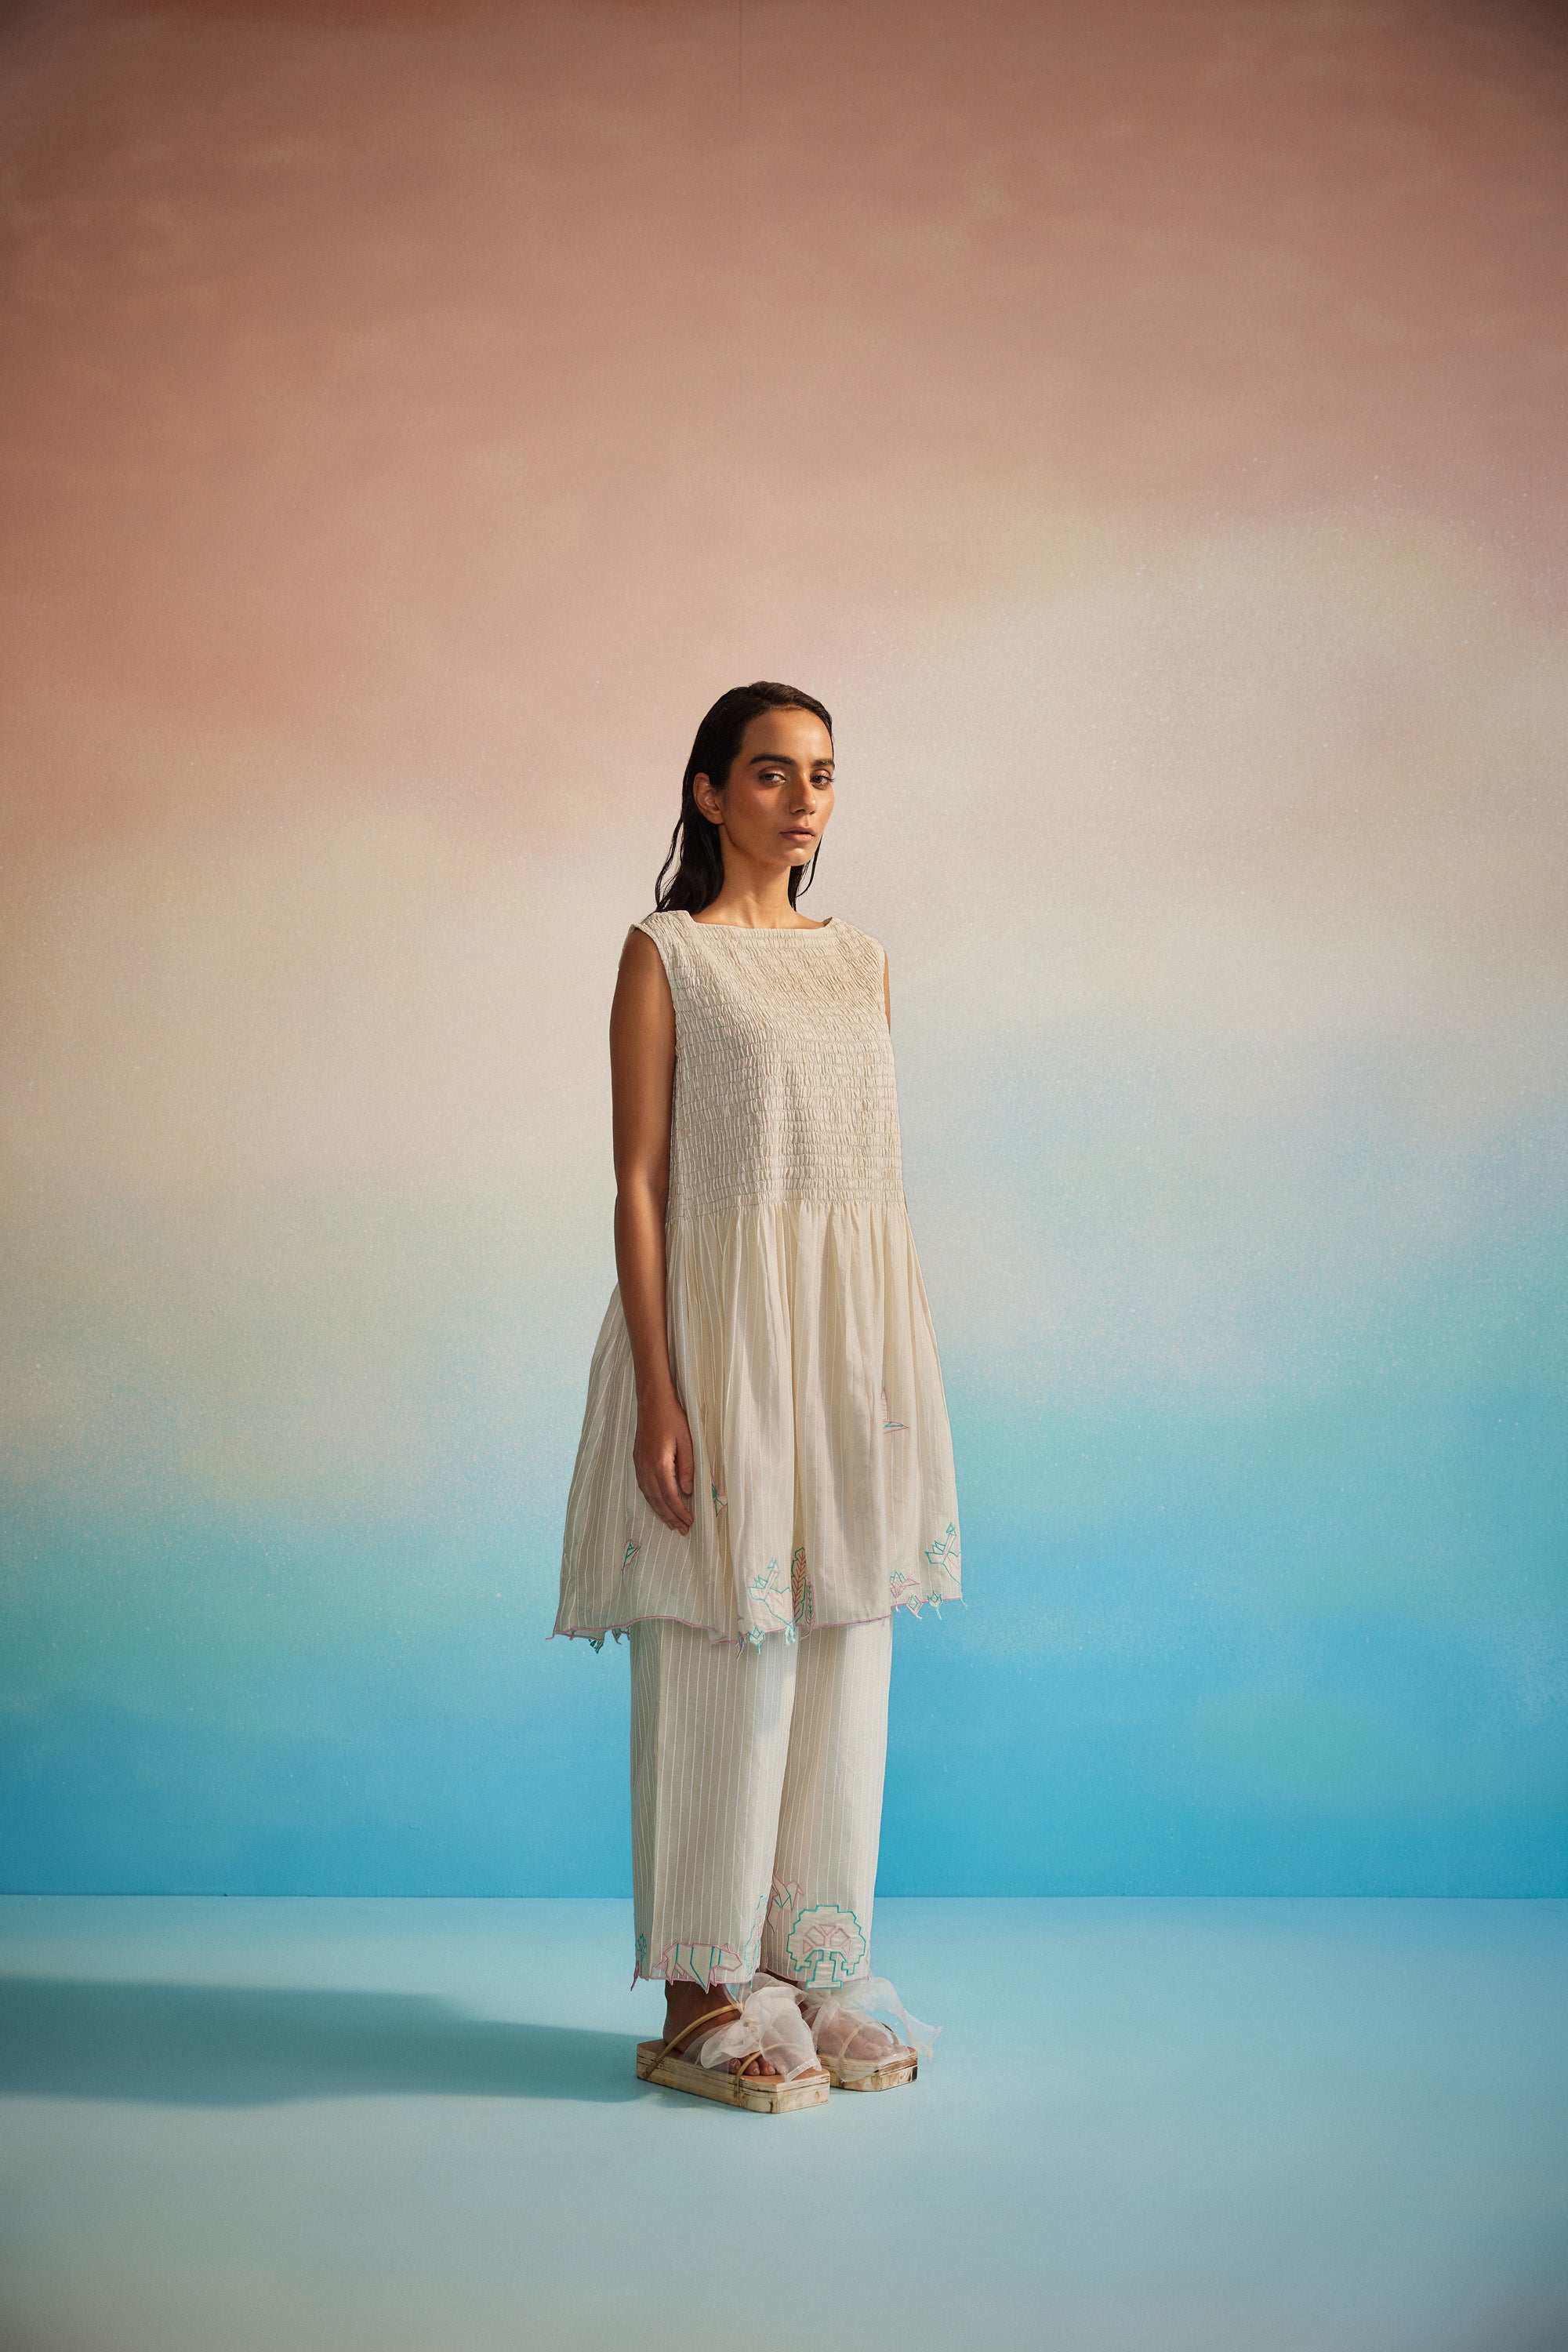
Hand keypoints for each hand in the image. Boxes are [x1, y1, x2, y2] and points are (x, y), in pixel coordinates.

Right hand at [634, 1391, 694, 1534]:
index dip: (680, 1511)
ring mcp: (639, 1464)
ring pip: (648, 1496)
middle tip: (682, 1530)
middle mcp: (646, 1467)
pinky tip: (657, 1504)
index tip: (690, 1522)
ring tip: (671, 1523)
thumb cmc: (673, 1417)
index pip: (671, 1496)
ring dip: (660, 1512)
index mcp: (659, 1464)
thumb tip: (687, 1491)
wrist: (652, 1400)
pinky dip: (651, 1500)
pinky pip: (643, 1487)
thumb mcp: (687, 1441)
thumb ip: (687, 1467)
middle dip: (670, 1517)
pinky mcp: (637, 1460)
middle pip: (658, 1500)